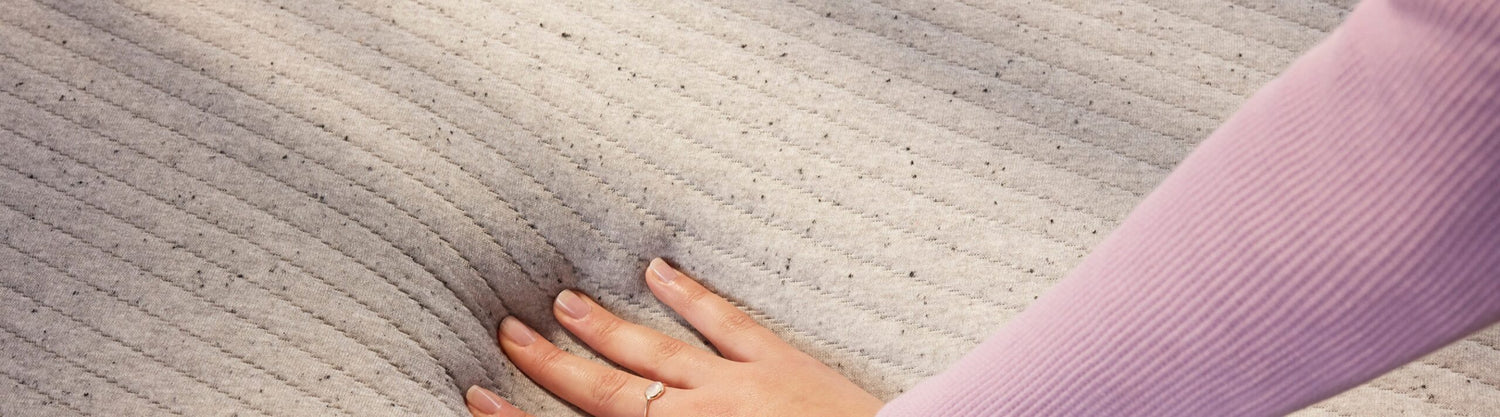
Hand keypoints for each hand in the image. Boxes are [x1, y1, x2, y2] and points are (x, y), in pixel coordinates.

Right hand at [464, 258, 883, 416]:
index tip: (475, 396)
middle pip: (605, 391)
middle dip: (550, 363)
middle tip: (506, 330)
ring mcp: (736, 388)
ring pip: (655, 352)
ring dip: (605, 327)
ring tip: (562, 301)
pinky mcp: (781, 366)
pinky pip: (726, 322)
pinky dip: (690, 295)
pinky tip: (659, 269)